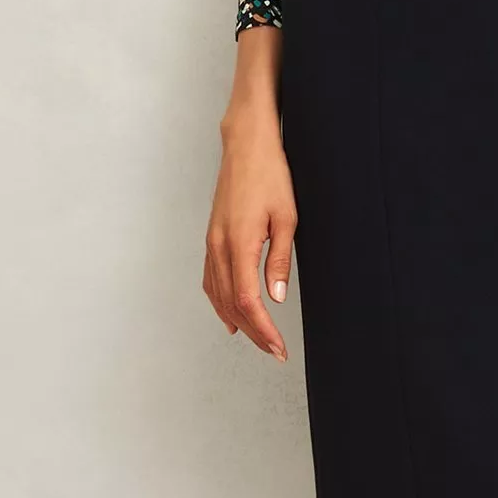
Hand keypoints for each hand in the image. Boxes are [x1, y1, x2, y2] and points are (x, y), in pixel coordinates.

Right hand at [204, 102, 293, 359]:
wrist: (246, 146)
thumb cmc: (271, 176)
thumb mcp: (287, 218)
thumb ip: (279, 259)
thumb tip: (275, 297)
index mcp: (239, 243)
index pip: (246, 301)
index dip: (261, 329)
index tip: (277, 348)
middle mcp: (219, 247)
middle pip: (230, 304)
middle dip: (253, 332)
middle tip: (274, 351)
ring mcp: (211, 243)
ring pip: (217, 294)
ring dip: (236, 321)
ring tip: (258, 340)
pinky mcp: (211, 238)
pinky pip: (210, 279)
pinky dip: (220, 302)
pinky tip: (231, 314)